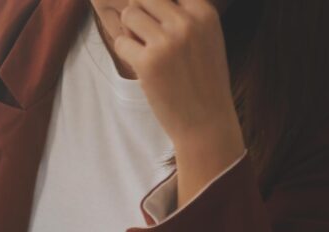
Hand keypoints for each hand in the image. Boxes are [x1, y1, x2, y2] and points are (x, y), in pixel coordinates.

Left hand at [111, 0, 245, 206]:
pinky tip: (140, 65)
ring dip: (130, 30)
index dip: (157, 5)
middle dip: (140, 14)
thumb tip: (147, 1)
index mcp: (204, 13)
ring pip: (129, 14)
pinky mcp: (148, 63)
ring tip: (144, 49)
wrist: (206, 123)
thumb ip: (185, 15)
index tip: (159, 26)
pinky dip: (125, 52)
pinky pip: (121, 41)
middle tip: (148, 38)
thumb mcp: (207, 39)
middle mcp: (186, 23)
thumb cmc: (204, 81)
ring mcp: (166, 42)